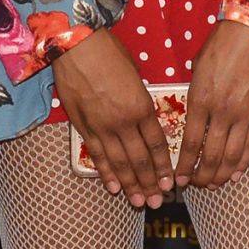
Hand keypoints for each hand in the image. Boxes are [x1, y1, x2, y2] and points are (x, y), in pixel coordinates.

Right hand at [50, 30, 171, 205]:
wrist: (78, 46)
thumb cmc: (110, 54)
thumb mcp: (136, 76)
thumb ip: (142, 101)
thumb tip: (146, 119)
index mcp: (142, 107)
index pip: (157, 145)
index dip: (163, 167)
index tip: (170, 183)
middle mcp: (124, 122)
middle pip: (140, 160)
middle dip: (149, 184)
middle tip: (158, 202)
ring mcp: (102, 127)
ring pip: (119, 163)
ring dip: (130, 185)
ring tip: (139, 202)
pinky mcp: (83, 126)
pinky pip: (97, 155)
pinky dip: (106, 173)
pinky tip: (113, 188)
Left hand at [179, 20, 248, 187]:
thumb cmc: (222, 44)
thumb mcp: (197, 69)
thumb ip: (195, 97)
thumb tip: (192, 119)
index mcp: (201, 100)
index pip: (191, 143)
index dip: (184, 166)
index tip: (179, 179)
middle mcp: (222, 112)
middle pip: (211, 156)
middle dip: (202, 176)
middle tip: (197, 185)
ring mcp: (245, 114)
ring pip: (233, 156)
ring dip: (222, 175)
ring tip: (214, 184)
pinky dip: (244, 162)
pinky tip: (236, 173)